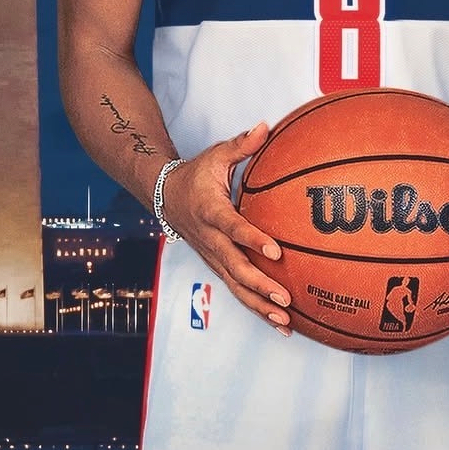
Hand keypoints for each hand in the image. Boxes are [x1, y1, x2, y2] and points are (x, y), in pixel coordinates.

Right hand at [157, 121, 291, 331]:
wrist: (163, 196)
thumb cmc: (196, 174)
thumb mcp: (216, 156)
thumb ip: (241, 145)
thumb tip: (265, 126)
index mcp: (211, 211)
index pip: (233, 228)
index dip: (253, 240)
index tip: (276, 251)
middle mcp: (210, 240)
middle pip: (234, 268)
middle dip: (259, 285)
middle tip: (285, 298)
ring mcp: (211, 256)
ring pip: (235, 286)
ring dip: (259, 306)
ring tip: (285, 322)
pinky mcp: (215, 265)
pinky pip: (235, 289)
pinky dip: (256, 306)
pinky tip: (279, 323)